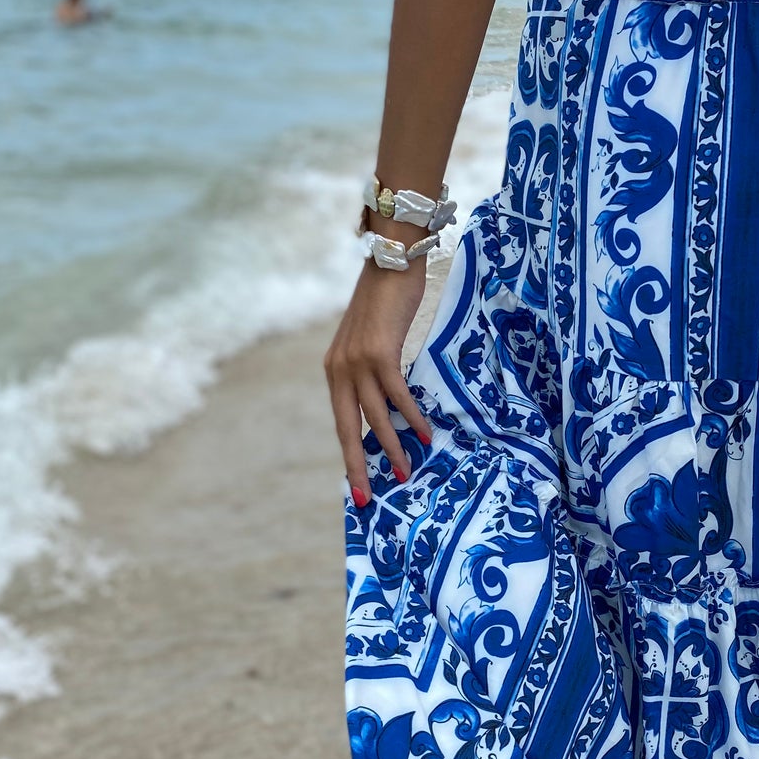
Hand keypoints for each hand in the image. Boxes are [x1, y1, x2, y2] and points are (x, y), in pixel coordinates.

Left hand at [325, 254, 432, 503]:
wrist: (390, 261)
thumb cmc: (386, 301)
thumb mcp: (372, 341)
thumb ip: (372, 371)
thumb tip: (389, 403)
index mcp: (334, 370)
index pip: (341, 421)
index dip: (350, 454)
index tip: (358, 484)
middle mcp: (340, 369)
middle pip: (349, 428)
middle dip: (358, 465)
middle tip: (370, 497)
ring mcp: (358, 362)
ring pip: (375, 417)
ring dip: (392, 447)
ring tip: (406, 471)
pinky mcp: (380, 353)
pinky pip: (396, 395)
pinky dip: (410, 416)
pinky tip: (423, 433)